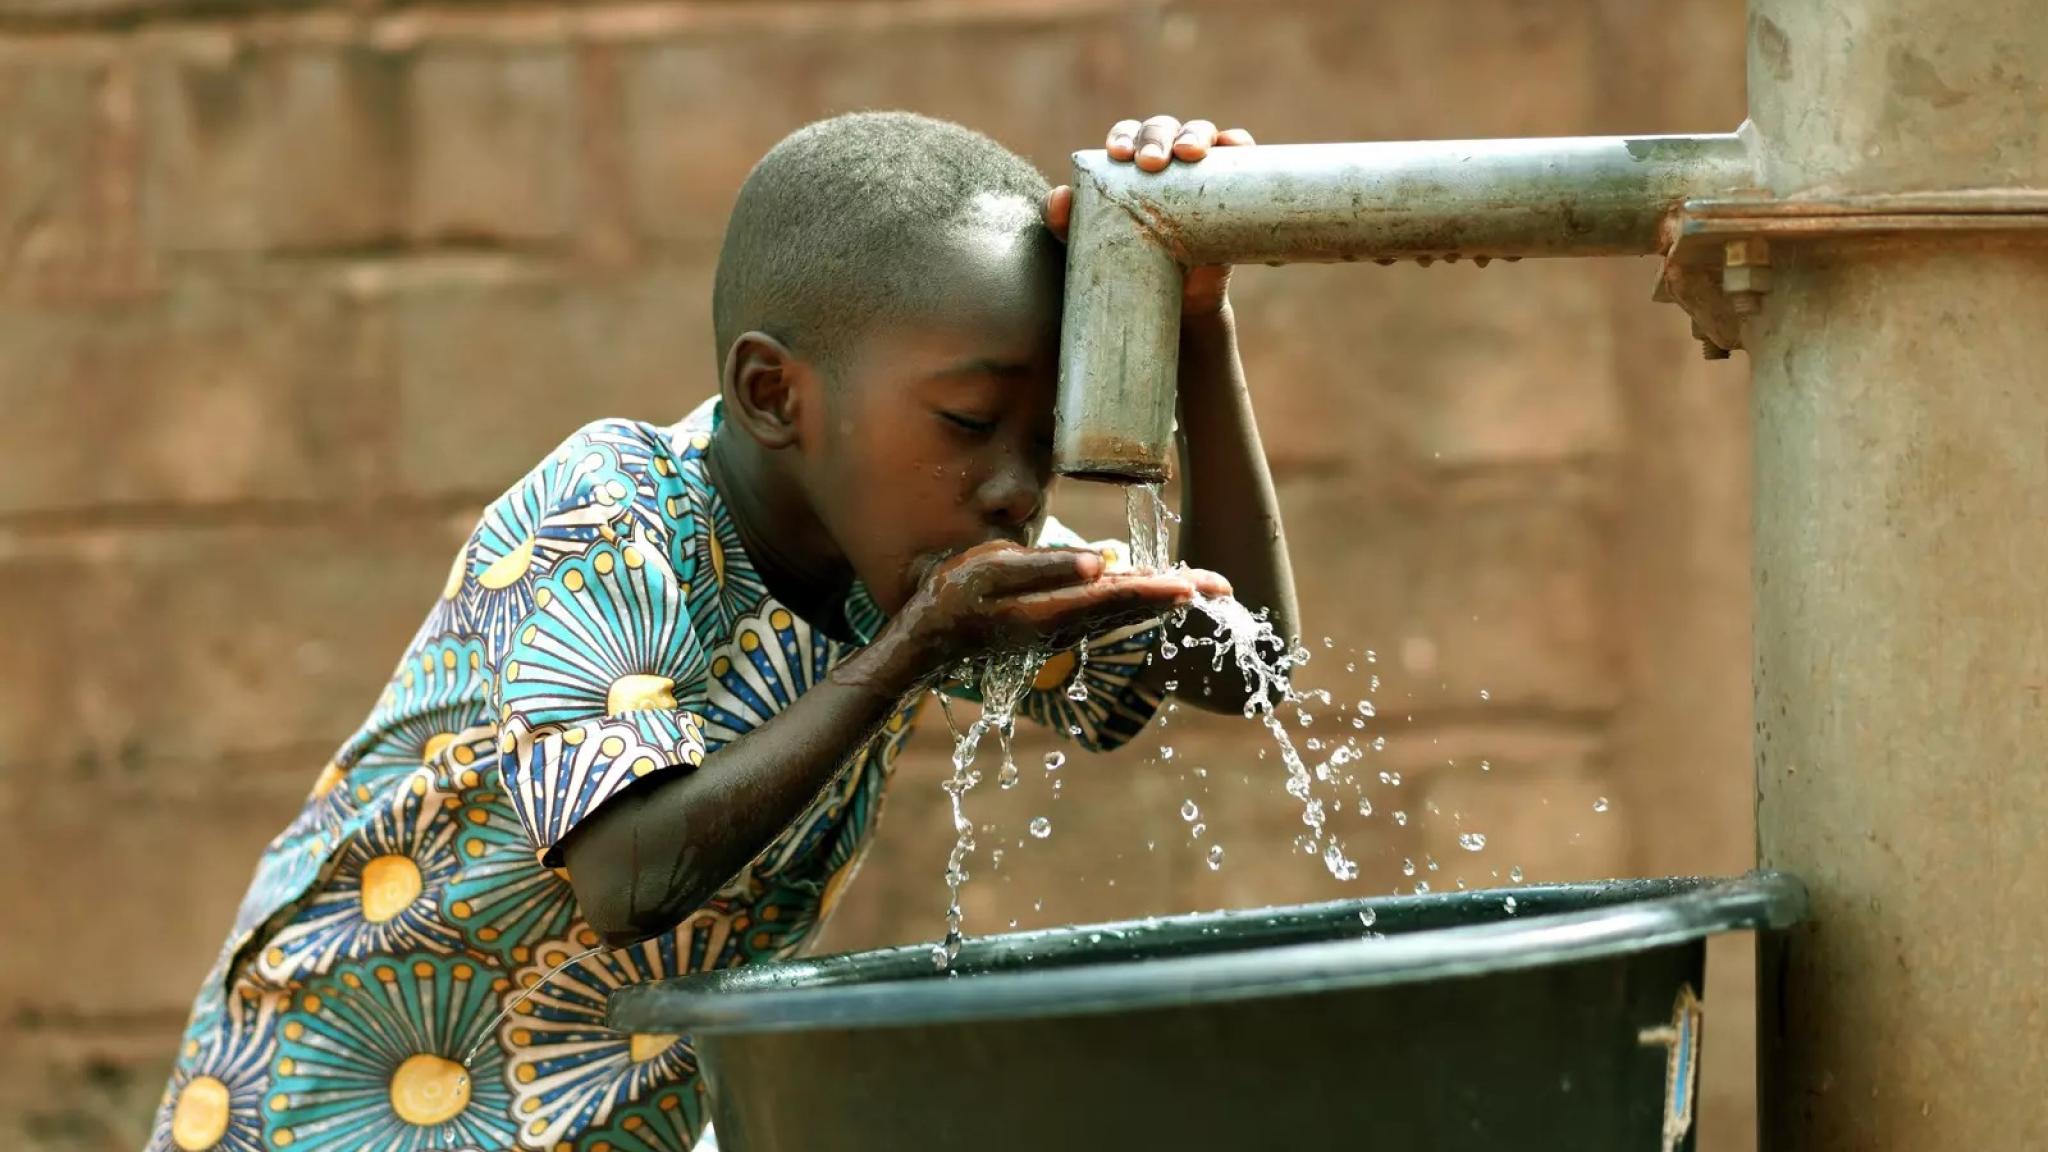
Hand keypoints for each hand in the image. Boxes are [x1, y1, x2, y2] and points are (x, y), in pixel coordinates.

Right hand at [889, 542, 1230, 676]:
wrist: (929, 641)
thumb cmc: (954, 597)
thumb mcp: (992, 571)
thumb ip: (1048, 566)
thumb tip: (1102, 562)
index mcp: (1059, 611)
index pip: (1124, 596)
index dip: (1165, 588)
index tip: (1201, 586)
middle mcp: (1071, 625)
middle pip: (1137, 606)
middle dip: (1181, 594)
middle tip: (1226, 586)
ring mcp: (1066, 627)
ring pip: (1127, 609)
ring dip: (1165, 596)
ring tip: (1203, 584)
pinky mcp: (1058, 623)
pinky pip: (1110, 609)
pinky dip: (1139, 598)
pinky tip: (1155, 587)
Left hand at [1045, 116, 1256, 316]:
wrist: (1176, 301)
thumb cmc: (1128, 264)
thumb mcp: (1092, 247)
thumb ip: (1067, 223)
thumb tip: (1059, 197)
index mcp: (1133, 162)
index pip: (1129, 135)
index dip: (1126, 136)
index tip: (1120, 155)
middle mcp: (1169, 157)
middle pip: (1166, 128)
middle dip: (1158, 137)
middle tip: (1152, 161)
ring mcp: (1204, 168)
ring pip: (1205, 133)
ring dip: (1198, 134)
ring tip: (1191, 154)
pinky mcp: (1235, 185)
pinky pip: (1242, 155)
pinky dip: (1242, 145)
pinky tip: (1239, 148)